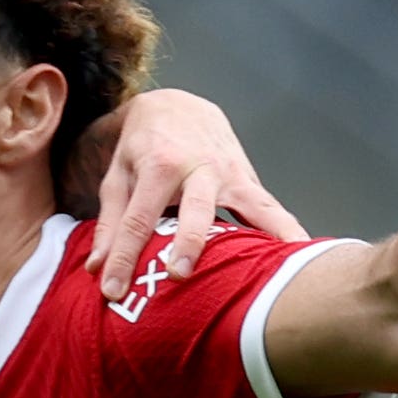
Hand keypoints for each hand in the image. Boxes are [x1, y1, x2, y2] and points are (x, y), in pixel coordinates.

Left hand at [77, 88, 310, 301]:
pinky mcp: (248, 180)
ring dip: (259, 239)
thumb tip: (96, 269)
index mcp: (158, 165)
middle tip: (178, 276)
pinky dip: (287, 231)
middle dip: (188, 242)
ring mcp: (229, 174)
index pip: (137, 219)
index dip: (123, 257)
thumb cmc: (141, 148)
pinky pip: (270, 209)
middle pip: (195, 209)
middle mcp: (198, 168)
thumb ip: (110, 223)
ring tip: (272, 275)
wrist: (176, 106)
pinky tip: (301, 257)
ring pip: (248, 207)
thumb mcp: (117, 176)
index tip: (113, 291)